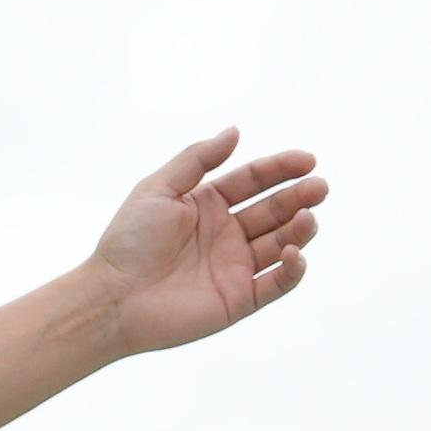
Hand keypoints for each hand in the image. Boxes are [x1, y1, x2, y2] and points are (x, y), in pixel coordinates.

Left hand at [93, 127, 327, 353]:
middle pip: (274, 210)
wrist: (111, 297)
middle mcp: (226, 235)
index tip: (307, 160)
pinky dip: (292, 270)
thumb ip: (197, 159)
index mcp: (208, 205)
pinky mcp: (238, 300)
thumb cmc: (128, 242)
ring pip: (281, 244)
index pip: (254, 180)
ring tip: (307, 217)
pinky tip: (294, 253)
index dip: (281, 168)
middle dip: (299, 197)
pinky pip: (276, 284)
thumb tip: (236, 131)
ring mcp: (234, 267)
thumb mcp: (159, 188)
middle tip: (319, 188)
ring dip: (300, 229)